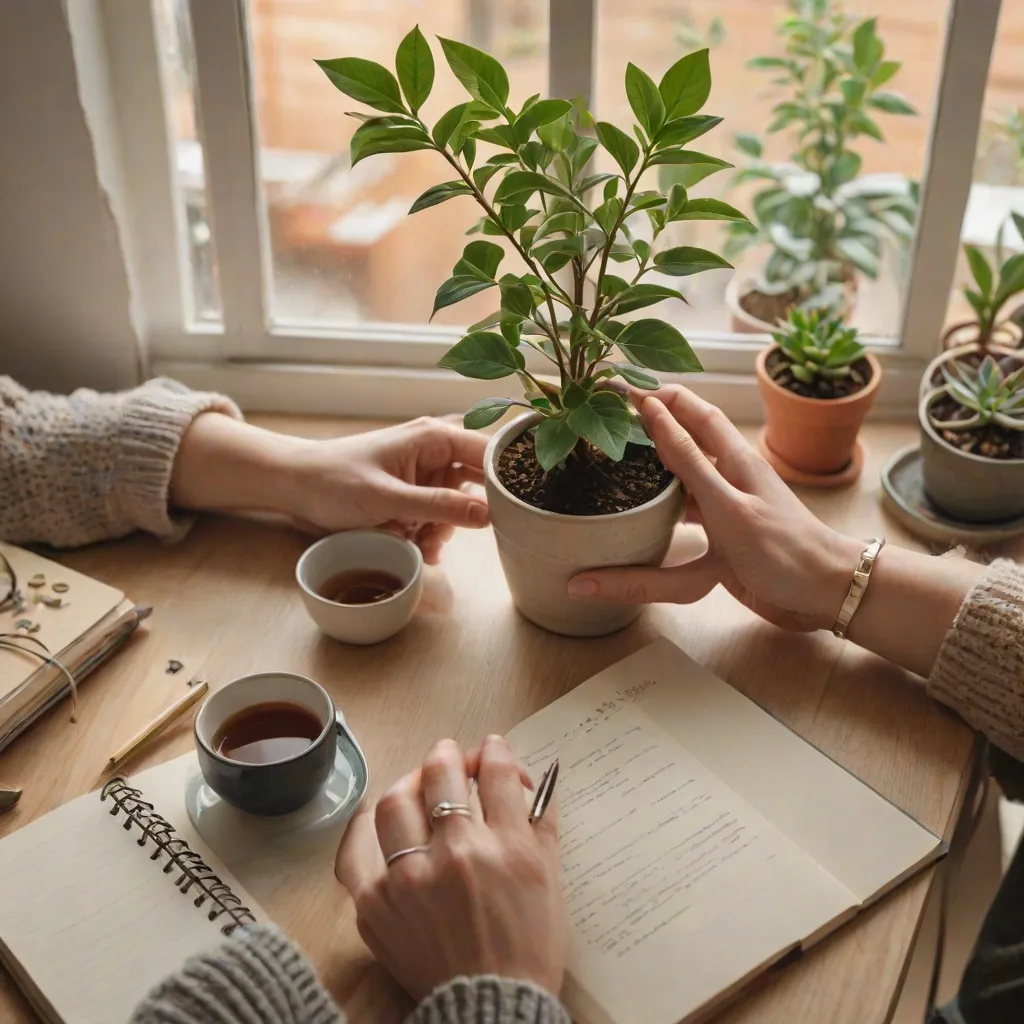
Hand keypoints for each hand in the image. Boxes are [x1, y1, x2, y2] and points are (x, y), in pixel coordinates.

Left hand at [288, 417, 488, 562]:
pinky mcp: (414, 497)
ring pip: (459, 508)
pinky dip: (430, 535)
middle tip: (444, 536)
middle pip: (478, 485)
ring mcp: (425, 476)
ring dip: (444, 531)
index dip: (505, 482)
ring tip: (419, 545)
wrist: (294, 488)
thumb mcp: (387, 498)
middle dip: (467, 516)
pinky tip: (414, 548)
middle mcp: (435, 453)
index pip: (490, 453)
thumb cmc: (333, 481)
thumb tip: (488, 514)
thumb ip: (439, 506)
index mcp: (434, 438)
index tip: (509, 513)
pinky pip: (438, 519)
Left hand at [335, 735, 565, 1000]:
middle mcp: (456, 856)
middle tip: (452, 755)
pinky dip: (363, 829)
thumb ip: (541, 822)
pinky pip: (355, 852)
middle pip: (442, 773)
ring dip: (410, 783)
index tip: (493, 751)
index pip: (496, 771)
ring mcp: (409, 879)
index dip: (496, 751)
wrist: (491, 1008)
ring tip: (419, 785)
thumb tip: (532, 778)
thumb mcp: (550, 880)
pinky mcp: (375, 905)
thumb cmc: (527, 949)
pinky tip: (376, 819)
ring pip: (397, 801)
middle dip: (450, 754)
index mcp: (507, 848)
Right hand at [566, 385, 862, 631]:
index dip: (662, 395)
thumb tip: (652, 411)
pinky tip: (641, 519)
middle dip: (651, 426)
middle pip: (685, 441)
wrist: (824, 595)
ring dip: (653, 469)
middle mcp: (729, 479)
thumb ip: (688, 461)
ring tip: (614, 465)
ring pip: (682, 479)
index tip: (621, 389)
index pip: (694, 411)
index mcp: (735, 460)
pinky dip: (661, 512)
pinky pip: (685, 517)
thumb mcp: (727, 504)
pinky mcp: (724, 540)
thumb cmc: (782, 549)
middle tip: (609, 424)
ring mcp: (727, 509)